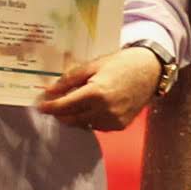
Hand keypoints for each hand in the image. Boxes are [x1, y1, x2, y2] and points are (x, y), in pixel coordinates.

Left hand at [36, 47, 161, 130]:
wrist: (150, 71)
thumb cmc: (121, 63)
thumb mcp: (93, 65)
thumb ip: (70, 79)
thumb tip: (50, 91)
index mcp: (96, 93)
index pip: (65, 106)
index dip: (50, 107)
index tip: (40, 106)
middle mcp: (104, 110)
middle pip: (72, 119)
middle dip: (60, 113)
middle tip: (51, 106)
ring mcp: (113, 120)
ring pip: (84, 124)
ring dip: (74, 117)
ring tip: (72, 104)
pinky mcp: (120, 126)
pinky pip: (97, 126)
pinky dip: (90, 119)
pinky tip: (90, 107)